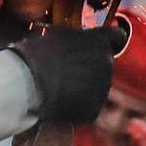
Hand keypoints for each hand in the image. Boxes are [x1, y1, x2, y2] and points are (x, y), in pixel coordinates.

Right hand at [9, 24, 124, 124]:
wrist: (29, 83)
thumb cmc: (37, 54)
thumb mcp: (55, 35)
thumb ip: (71, 37)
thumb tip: (69, 40)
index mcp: (99, 40)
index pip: (117, 37)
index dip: (109, 41)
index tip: (98, 45)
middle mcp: (107, 63)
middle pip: (104, 64)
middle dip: (90, 67)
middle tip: (68, 71)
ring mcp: (103, 88)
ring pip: (97, 86)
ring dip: (84, 87)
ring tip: (60, 89)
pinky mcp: (94, 110)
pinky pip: (88, 106)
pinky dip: (78, 106)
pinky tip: (60, 103)